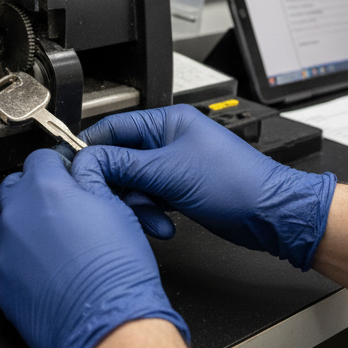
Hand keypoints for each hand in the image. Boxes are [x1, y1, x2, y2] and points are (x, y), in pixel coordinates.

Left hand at [0, 148, 189, 347]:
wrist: (106, 324)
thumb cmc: (116, 273)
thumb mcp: (115, 207)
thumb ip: (90, 179)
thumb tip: (82, 169)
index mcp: (44, 188)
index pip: (40, 158)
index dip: (59, 166)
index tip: (68, 176)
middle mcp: (17, 214)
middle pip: (17, 186)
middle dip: (37, 191)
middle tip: (64, 208)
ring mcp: (3, 248)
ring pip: (7, 221)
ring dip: (26, 223)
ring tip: (55, 241)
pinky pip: (3, 255)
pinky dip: (19, 254)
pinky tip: (46, 266)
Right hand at [72, 105, 335, 270]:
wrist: (271, 216)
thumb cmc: (237, 185)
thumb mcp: (169, 172)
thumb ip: (124, 165)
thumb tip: (89, 159)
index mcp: (168, 122)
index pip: (114, 128)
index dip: (92, 148)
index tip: (76, 167)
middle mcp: (169, 140)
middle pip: (121, 159)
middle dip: (119, 184)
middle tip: (114, 201)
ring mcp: (175, 166)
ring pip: (134, 183)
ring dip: (138, 204)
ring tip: (151, 217)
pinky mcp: (180, 189)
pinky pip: (150, 198)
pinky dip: (151, 212)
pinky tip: (162, 225)